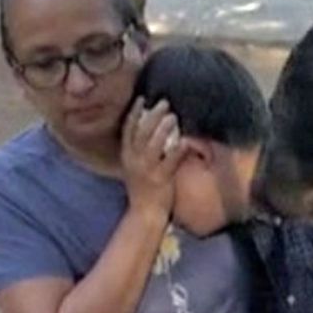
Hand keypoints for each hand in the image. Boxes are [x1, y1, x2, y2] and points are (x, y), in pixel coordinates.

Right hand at [120, 98, 184, 219]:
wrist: (145, 213)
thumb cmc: (144, 188)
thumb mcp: (136, 166)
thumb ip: (140, 150)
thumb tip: (151, 130)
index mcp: (127, 156)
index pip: (127, 130)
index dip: (133, 113)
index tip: (141, 99)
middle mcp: (134, 161)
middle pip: (141, 132)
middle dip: (152, 115)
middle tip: (164, 103)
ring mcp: (147, 170)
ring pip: (153, 144)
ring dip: (163, 128)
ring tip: (173, 116)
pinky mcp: (161, 179)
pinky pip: (170, 161)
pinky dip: (177, 149)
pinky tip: (186, 140)